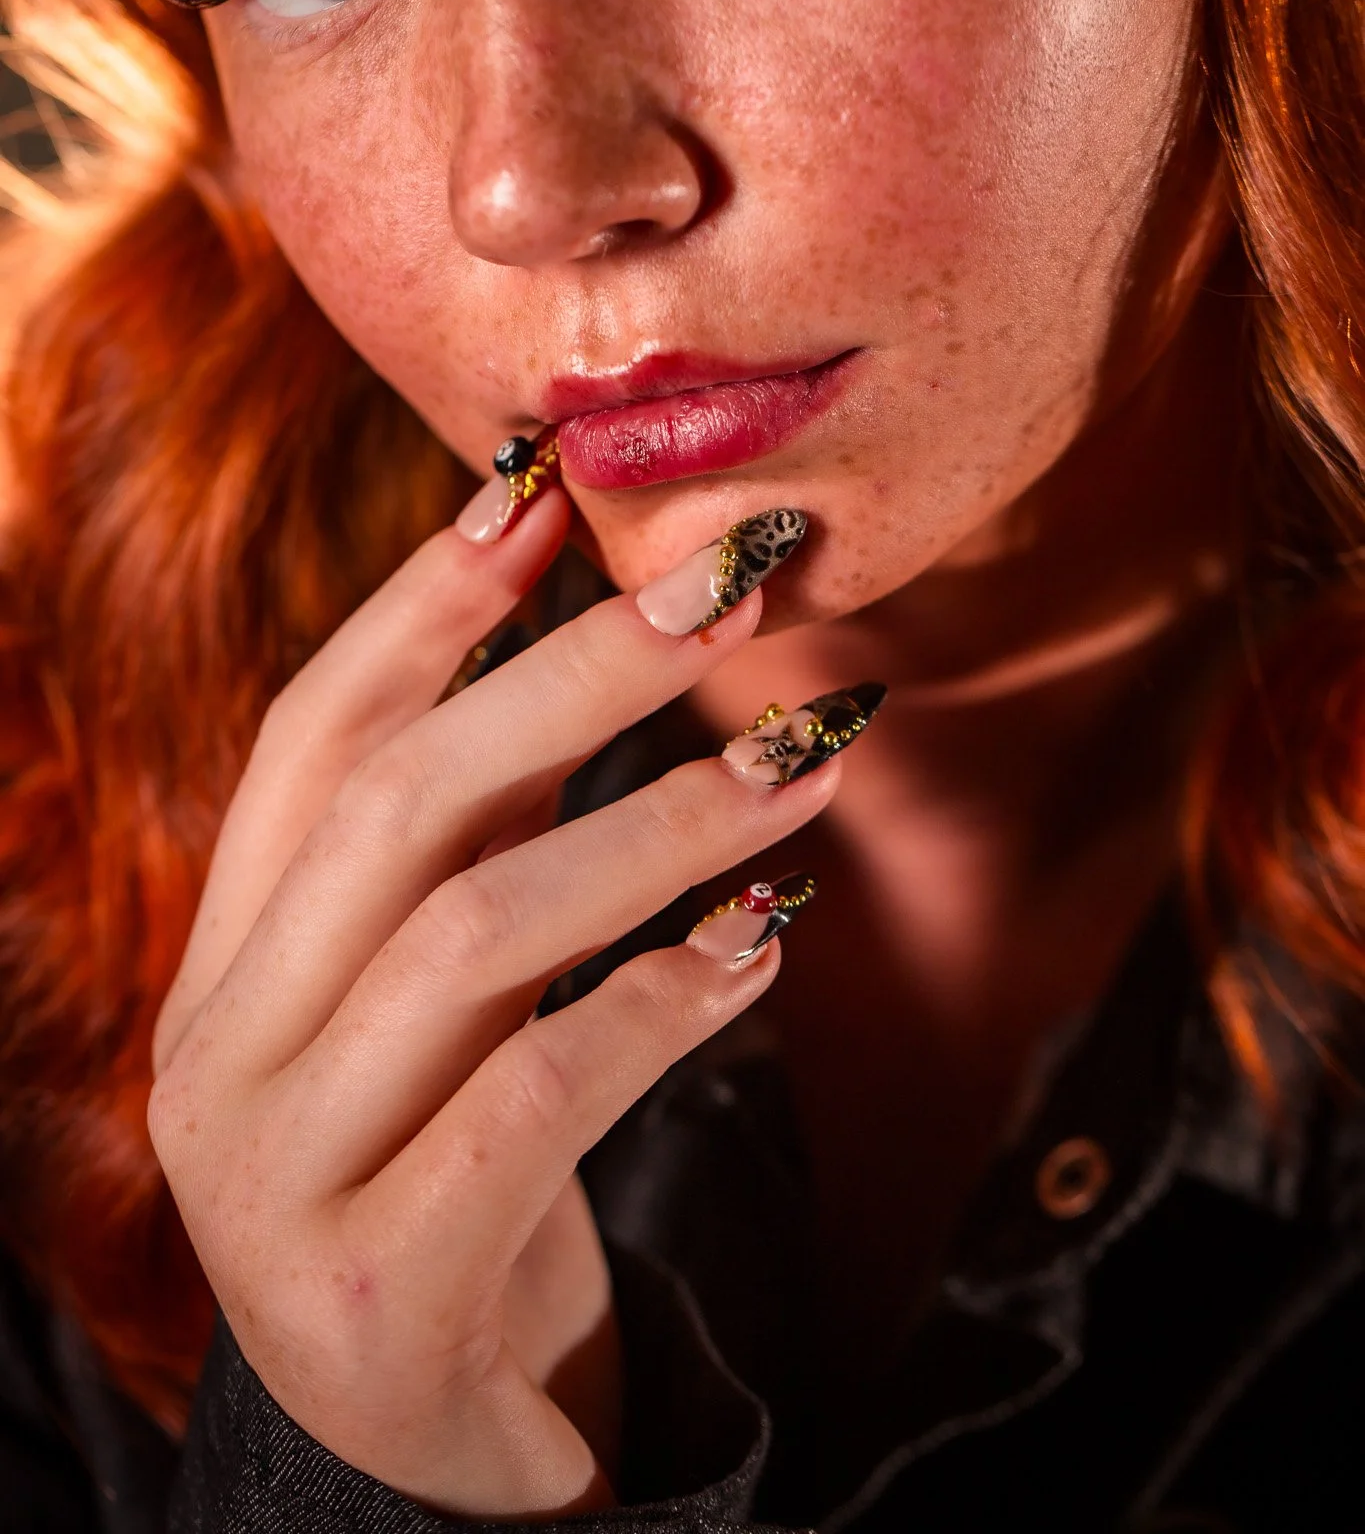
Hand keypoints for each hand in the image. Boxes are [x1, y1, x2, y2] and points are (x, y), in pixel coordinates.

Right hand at [149, 489, 838, 1517]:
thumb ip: (479, 830)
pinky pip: (535, 1102)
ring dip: (658, 826)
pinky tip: (760, 938)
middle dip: (571, 674)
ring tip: (805, 760)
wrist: (424, 1447)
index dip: (428, 603)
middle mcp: (222, 1056)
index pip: (311, 738)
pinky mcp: (383, 1292)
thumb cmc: (453, 1170)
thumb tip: (581, 613)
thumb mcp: (444, 997)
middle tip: (731, 593)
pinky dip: (661, 1001)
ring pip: (470, 935)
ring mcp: (283, 1180)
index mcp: (228, 961)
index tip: (549, 495)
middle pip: (397, 805)